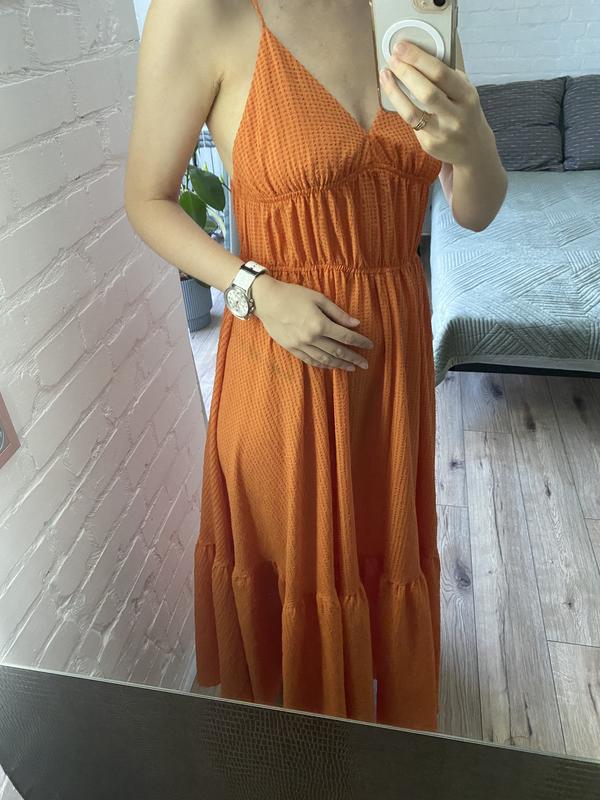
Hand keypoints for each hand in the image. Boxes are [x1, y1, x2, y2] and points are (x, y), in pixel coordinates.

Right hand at [252, 275, 373, 371]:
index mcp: (320, 324)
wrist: (266, 300)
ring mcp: (301, 345)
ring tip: (351, 368)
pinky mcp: (292, 349)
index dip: (360, 342)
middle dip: (354, 358)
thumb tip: (356, 324)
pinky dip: (323, 365)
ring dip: (340, 365)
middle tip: (365, 364)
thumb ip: (338, 313)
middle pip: (338, 351)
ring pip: (325, 359)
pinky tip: (331, 366)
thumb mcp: (318, 298)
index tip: (369, 346)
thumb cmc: (293, 295)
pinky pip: (311, 360)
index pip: (346, 337)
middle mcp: (311, 338)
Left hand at [379, 40, 488, 167]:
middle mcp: (456, 116)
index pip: (441, 73)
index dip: (418, 58)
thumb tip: (420, 54)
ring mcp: (442, 133)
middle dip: (406, 72)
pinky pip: (411, 123)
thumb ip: (448, 76)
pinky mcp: (430, 145)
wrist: (474, 148)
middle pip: (426, 92)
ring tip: (385, 75)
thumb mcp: (465, 92)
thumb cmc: (465, 112)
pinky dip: (402, 106)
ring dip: (394, 91)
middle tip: (392, 58)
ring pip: (412, 112)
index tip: (402, 46)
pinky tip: (395, 95)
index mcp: (467, 96)